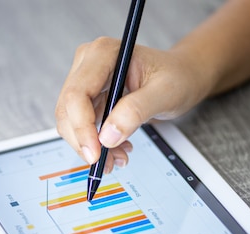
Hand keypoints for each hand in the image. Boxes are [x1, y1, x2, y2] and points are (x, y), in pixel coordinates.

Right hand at [55, 36, 211, 170]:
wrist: (182, 77)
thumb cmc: (177, 77)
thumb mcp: (164, 93)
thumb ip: (136, 111)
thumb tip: (107, 137)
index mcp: (103, 54)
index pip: (77, 94)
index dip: (82, 127)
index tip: (95, 154)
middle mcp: (88, 64)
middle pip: (68, 110)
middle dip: (84, 142)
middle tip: (106, 164)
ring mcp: (87, 81)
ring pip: (71, 122)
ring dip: (91, 146)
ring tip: (119, 157)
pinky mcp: (89, 98)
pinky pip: (83, 127)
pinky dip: (98, 144)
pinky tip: (119, 149)